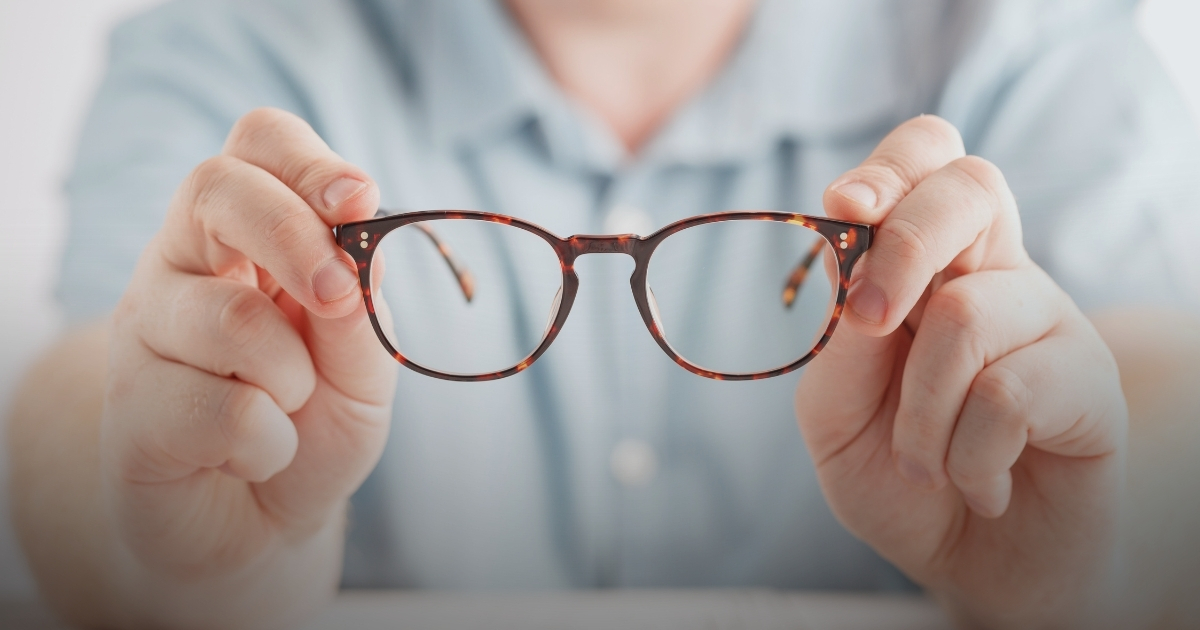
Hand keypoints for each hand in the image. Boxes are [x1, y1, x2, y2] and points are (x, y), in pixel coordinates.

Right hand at [102, 108, 396, 623]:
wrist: (263, 522)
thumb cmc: (314, 425)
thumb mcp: (364, 369)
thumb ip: (362, 310)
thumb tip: (357, 249)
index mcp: (245, 237)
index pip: (257, 146)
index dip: (308, 160)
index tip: (358, 199)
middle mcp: (183, 265)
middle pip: (215, 188)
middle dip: (295, 236)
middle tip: (337, 297)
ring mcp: (146, 330)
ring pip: (231, 318)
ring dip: (294, 381)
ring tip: (287, 410)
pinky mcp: (130, 407)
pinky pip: (225, 410)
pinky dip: (269, 444)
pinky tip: (252, 457)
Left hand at [795, 116, 1127, 626]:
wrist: (973, 564)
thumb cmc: (899, 476)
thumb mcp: (836, 414)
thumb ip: (838, 345)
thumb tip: (852, 271)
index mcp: (927, 266)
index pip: (929, 161)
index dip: (890, 166)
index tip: (844, 208)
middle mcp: (994, 275)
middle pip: (971, 189)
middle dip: (901, 246)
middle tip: (872, 321)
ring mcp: (1047, 322)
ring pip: (968, 314)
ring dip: (918, 411)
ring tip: (923, 463)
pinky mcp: (1089, 382)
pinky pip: (1007, 394)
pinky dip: (966, 457)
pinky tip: (981, 485)